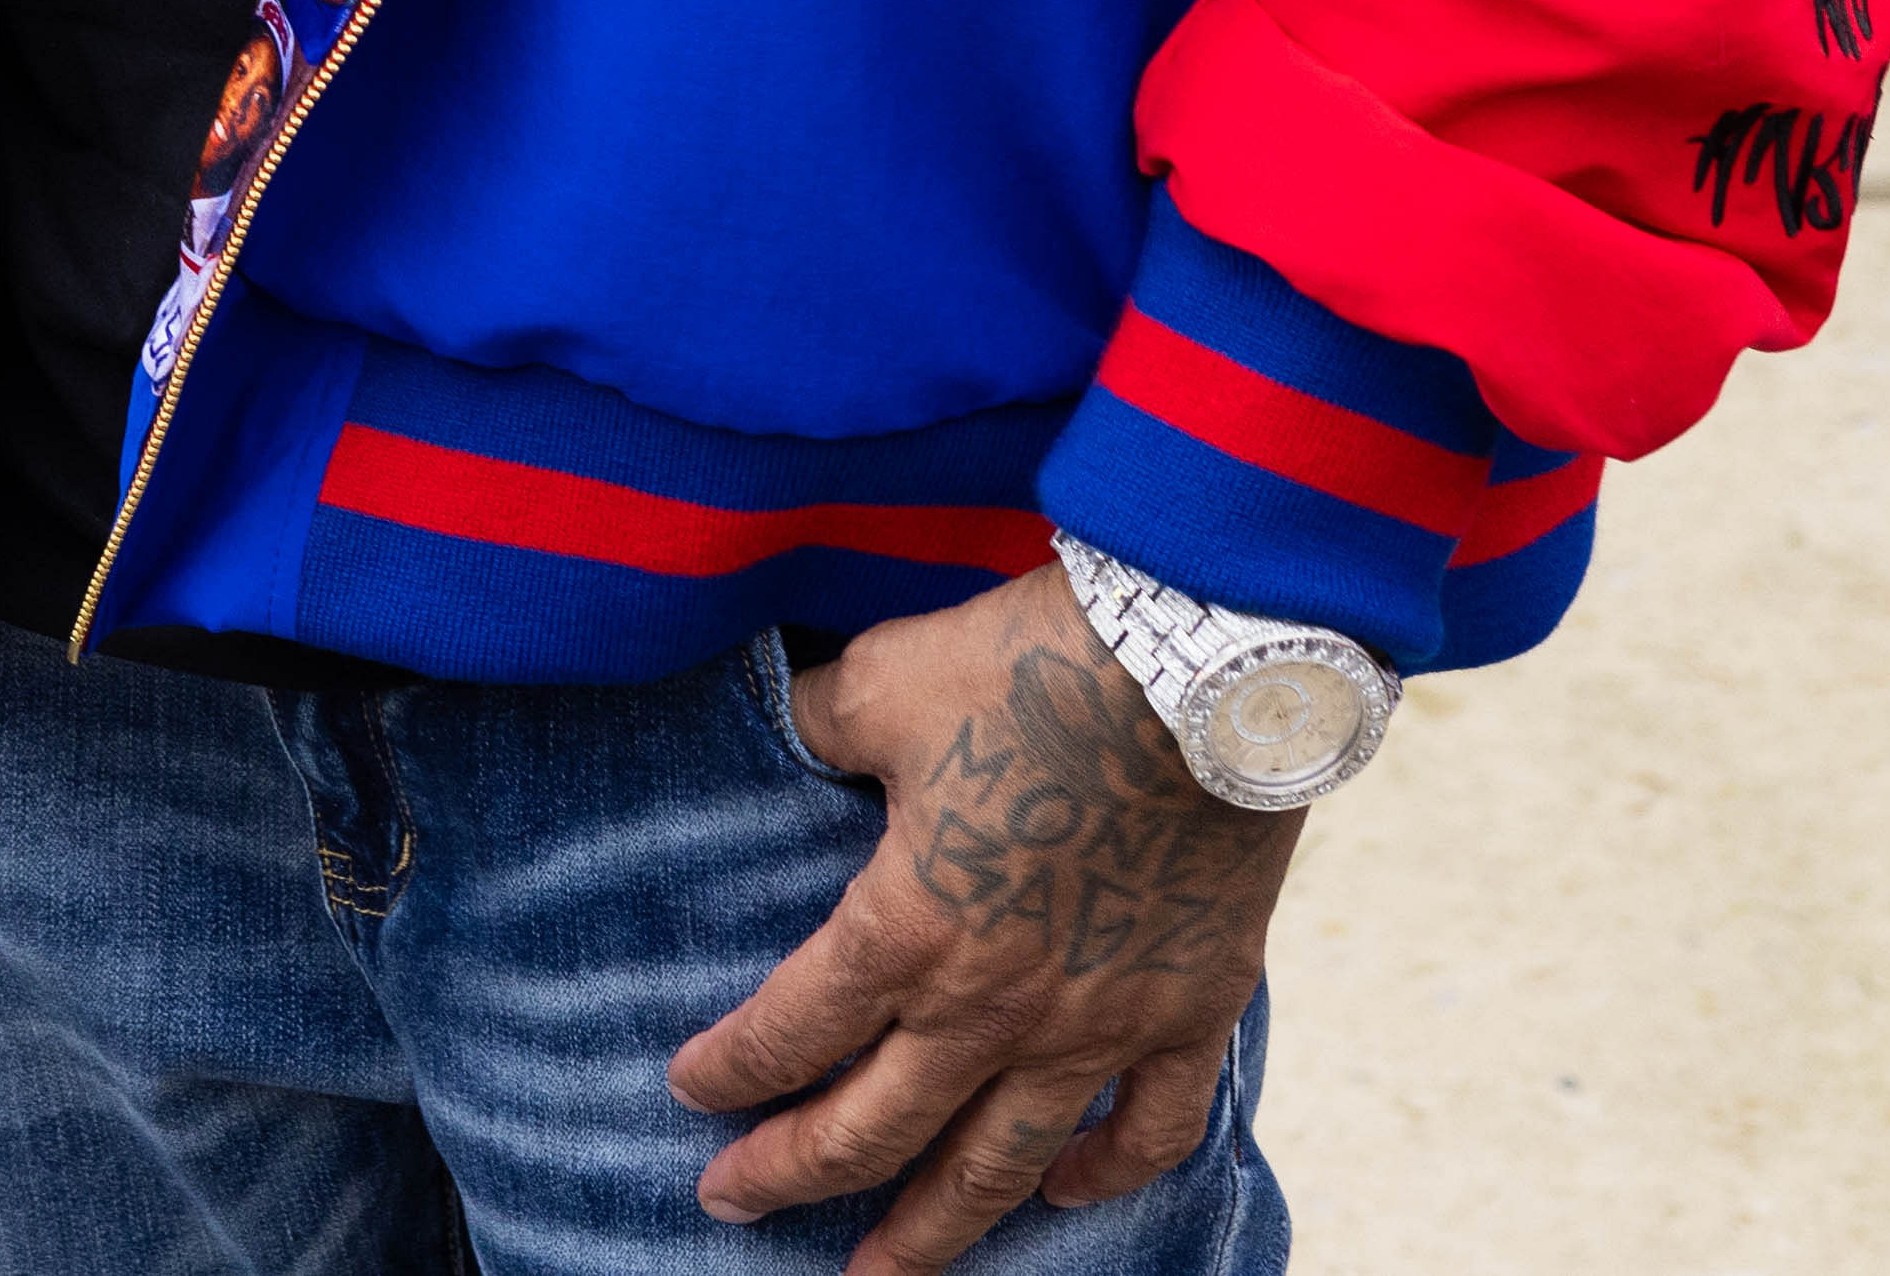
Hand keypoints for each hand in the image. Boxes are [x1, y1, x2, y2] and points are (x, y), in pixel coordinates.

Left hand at [673, 566, 1302, 1272]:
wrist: (1202, 670)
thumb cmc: (1030, 669)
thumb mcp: (881, 682)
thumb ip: (816, 721)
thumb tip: (785, 721)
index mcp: (903, 931)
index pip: (788, 1031)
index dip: (728, 1069)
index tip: (687, 1089)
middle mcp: (992, 1007)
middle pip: (871, 1131)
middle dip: (788, 1177)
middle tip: (728, 1206)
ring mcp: (1098, 1025)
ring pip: (998, 1167)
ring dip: (931, 1231)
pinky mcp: (1188, 1011)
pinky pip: (1147, 1129)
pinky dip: (1103, 1176)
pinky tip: (1060, 1195)